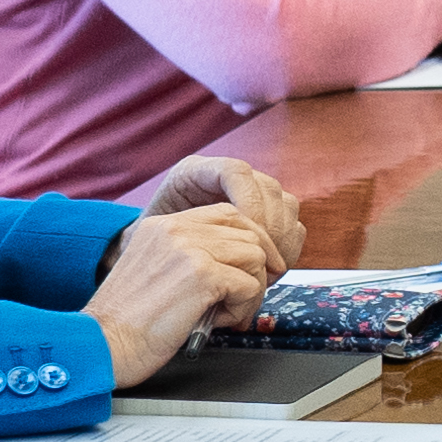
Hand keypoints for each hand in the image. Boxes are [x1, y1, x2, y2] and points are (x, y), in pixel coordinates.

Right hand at [83, 201, 282, 383]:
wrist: (102, 345)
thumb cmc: (126, 323)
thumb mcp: (154, 273)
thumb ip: (189, 258)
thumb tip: (239, 264)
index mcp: (163, 225)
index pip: (227, 214)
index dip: (250, 241)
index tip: (255, 268)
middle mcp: (176, 229)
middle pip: (249, 234)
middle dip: (256, 269)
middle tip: (245, 298)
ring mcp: (190, 249)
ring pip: (255, 257)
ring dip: (250, 291)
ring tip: (225, 314)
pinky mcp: (202, 275)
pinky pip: (249, 286)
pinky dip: (243, 308)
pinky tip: (218, 321)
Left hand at [139, 154, 306, 271]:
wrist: (157, 257)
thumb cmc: (149, 249)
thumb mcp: (152, 236)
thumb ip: (174, 235)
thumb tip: (200, 251)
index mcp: (196, 172)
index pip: (236, 171)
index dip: (249, 203)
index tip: (246, 239)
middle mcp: (228, 176)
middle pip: (268, 188)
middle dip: (270, 229)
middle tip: (262, 263)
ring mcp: (253, 192)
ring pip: (286, 205)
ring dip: (282, 240)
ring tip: (267, 270)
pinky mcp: (268, 214)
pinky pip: (292, 224)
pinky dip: (288, 247)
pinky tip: (272, 269)